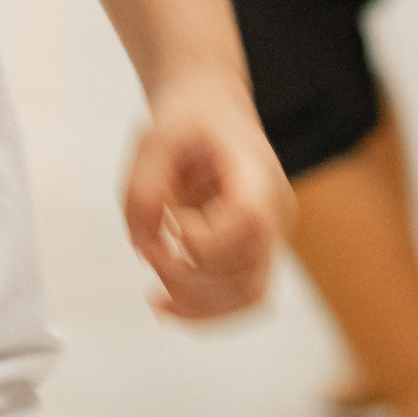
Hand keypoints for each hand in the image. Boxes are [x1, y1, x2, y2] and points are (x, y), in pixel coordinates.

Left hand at [122, 78, 291, 322]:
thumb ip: (142, 192)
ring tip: (155, 301)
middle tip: (150, 257)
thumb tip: (145, 250)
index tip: (168, 218)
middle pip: (249, 275)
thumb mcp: (152, 139)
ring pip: (250, 298)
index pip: (248, 225)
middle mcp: (275, 212)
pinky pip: (242, 296)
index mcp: (258, 176)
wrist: (212, 106)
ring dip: (198, 308)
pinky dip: (206, 310)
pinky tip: (167, 309)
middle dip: (189, 281)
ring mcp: (270, 236)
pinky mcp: (254, 250)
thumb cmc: (187, 117)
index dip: (200, 237)